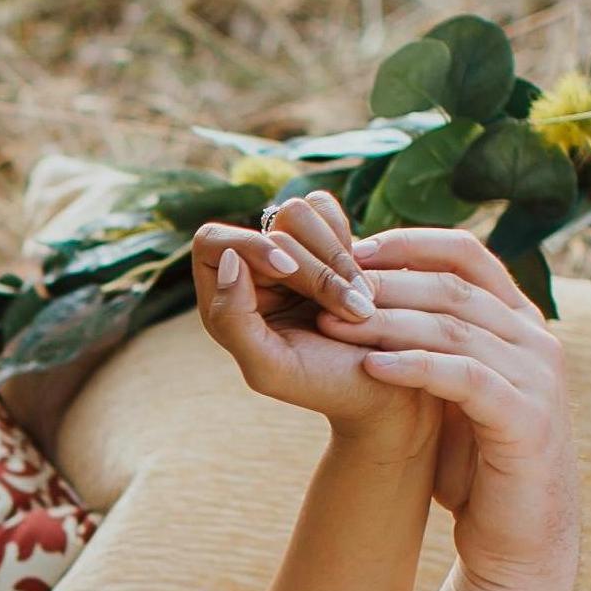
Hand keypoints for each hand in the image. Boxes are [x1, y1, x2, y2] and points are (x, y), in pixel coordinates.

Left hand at [192, 191, 433, 454]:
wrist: (379, 381)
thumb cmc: (321, 383)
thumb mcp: (270, 367)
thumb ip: (232, 320)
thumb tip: (229, 259)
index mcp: (225, 303)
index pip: (211, 243)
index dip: (249, 247)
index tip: (285, 270)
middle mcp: (251, 273)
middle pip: (268, 229)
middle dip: (312, 268)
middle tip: (350, 310)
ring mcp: (287, 251)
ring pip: (300, 212)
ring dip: (336, 255)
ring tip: (360, 302)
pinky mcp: (320, 239)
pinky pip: (325, 207)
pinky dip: (346, 236)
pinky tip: (359, 277)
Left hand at [316, 227, 580, 590]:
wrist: (520, 540)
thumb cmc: (479, 469)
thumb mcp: (453, 398)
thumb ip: (432, 352)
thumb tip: (375, 314)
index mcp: (519, 324)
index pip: (469, 256)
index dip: (411, 244)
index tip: (352, 249)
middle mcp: (535, 340)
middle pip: (454, 288)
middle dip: (386, 282)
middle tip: (326, 283)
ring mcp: (536, 377)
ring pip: (455, 329)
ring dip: (388, 321)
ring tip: (332, 321)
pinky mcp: (525, 419)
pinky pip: (465, 378)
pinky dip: (416, 367)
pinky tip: (371, 366)